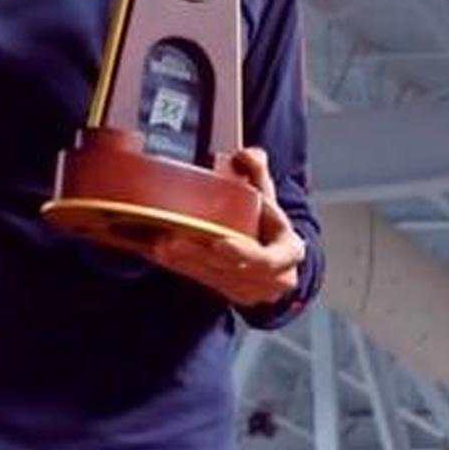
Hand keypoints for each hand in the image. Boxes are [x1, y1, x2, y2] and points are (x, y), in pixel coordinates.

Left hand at [143, 147, 305, 307]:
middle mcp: (274, 279)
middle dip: (200, 255)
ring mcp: (253, 291)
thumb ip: (258, 172)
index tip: (219, 242)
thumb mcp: (268, 195)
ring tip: (159, 246)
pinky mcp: (232, 295)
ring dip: (185, 262)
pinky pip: (204, 282)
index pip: (266, 258)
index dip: (243, 252)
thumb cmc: (270, 222)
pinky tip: (160, 255)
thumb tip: (246, 154)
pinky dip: (182, 268)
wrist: (276, 253)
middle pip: (232, 269)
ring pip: (214, 278)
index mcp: (289, 253)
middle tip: (172, 240)